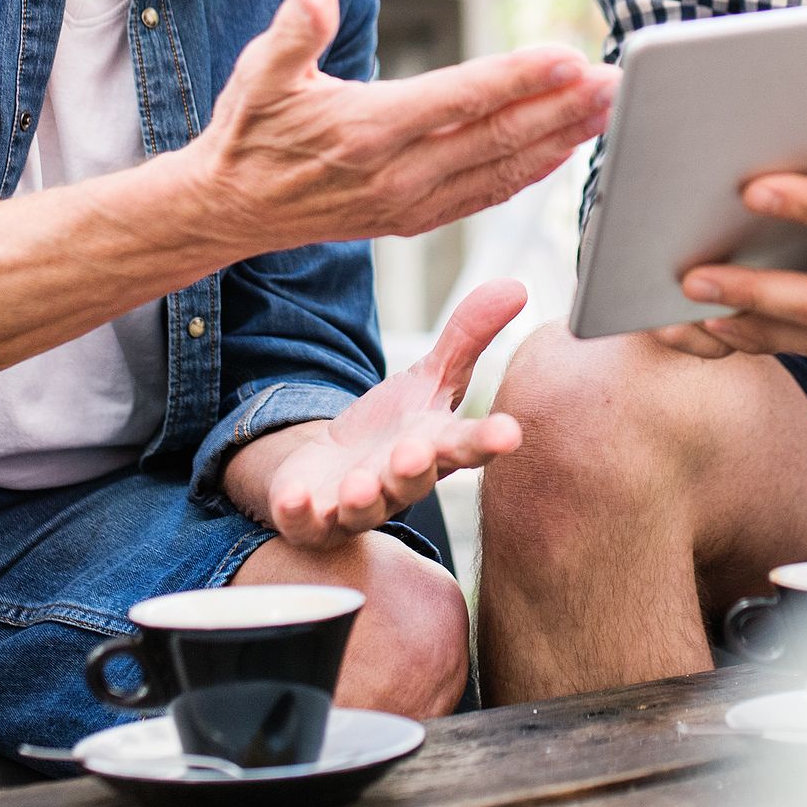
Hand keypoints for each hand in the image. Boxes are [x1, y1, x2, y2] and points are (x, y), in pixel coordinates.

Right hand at [192, 0, 615, 254]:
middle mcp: (398, 172)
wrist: (228, 209)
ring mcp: (410, 201)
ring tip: (607, 109)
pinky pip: (486, 194)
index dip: (519, 78)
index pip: (460, 98)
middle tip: (614, 80)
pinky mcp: (414, 217)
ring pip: (502, 169)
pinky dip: (531, 173)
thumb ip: (294, 29)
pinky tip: (563, 149)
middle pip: (498, 136)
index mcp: (368, 129)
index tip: (568, 57)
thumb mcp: (257, 73)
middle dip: (563, 107)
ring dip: (560, 139)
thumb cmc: (248, 130)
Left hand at [240, 280, 530, 545]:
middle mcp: (400, 483)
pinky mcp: (311, 519)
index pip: (468, 445)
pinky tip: (291, 497)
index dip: (489, 441)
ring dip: (362, 499)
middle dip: (413, 469)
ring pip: (363, 510)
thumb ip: (468, 336)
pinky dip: (297, 512)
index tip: (510, 434)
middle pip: (414, 482)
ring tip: (359, 485)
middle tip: (413, 452)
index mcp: (435, 449)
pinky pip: (304, 522)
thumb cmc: (392, 427)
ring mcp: (355, 506)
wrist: (331, 469)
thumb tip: (515, 285)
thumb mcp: (430, 377)